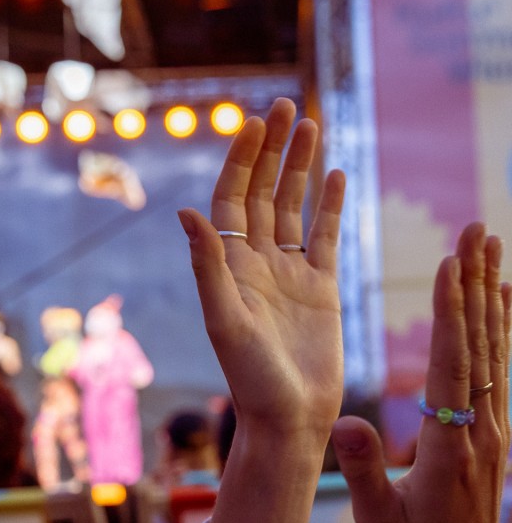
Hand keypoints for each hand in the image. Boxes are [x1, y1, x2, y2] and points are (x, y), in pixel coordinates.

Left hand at [178, 98, 344, 438]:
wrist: (289, 416)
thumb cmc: (250, 377)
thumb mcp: (225, 320)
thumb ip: (208, 266)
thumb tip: (185, 211)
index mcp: (228, 266)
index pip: (231, 201)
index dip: (240, 162)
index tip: (254, 124)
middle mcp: (256, 263)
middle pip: (262, 194)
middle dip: (272, 151)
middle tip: (284, 107)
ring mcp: (290, 273)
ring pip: (294, 208)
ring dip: (301, 168)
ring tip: (311, 125)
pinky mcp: (321, 287)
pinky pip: (326, 237)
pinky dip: (331, 207)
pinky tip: (336, 175)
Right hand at [333, 223, 511, 522]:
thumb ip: (365, 471)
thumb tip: (344, 420)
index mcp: (449, 446)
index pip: (450, 367)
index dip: (450, 315)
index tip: (449, 265)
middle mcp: (479, 429)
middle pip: (479, 345)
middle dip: (477, 284)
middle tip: (478, 231)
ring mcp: (492, 428)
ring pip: (493, 350)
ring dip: (491, 295)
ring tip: (490, 247)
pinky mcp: (491, 431)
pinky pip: (496, 368)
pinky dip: (498, 327)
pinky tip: (499, 299)